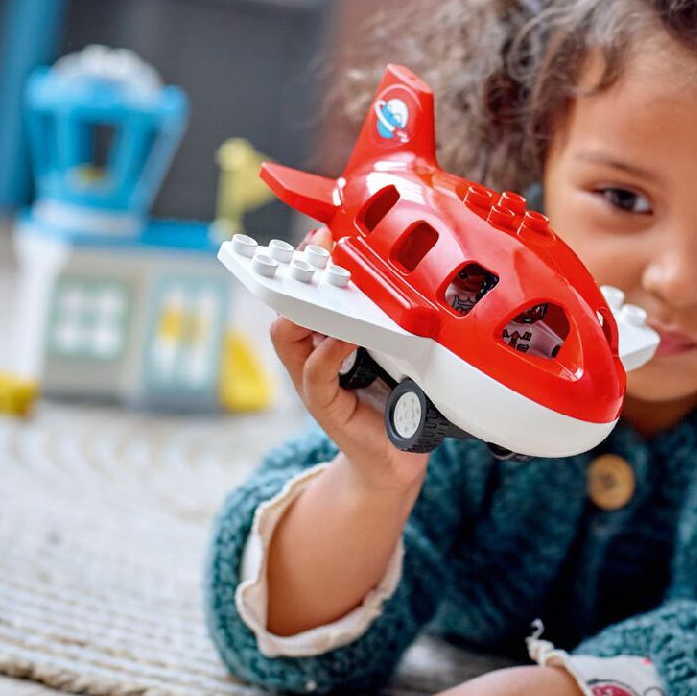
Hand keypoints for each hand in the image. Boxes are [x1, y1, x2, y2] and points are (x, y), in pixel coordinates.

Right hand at [270, 225, 426, 490]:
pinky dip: (328, 352)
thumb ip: (392, 322)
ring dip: (304, 307)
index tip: (321, 235)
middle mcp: (312, 355)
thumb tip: (412, 279)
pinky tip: (345, 337)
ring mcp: (313, 381)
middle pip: (284, 305)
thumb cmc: (398, 402)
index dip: (306, 263)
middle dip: (296, 274)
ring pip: (288, 335)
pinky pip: (316, 373)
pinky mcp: (324, 407)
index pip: (304, 292)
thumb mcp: (397, 352)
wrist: (397, 460)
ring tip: (325, 283)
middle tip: (316, 248)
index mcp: (326, 337)